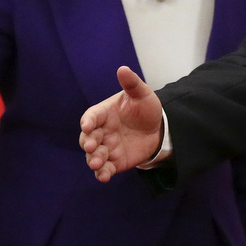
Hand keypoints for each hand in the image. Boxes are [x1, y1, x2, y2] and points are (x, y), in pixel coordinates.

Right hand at [79, 66, 163, 181]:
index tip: (87, 125)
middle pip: (88, 138)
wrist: (158, 129)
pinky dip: (102, 174)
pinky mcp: (114, 162)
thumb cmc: (145, 109)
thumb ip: (132, 84)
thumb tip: (123, 69)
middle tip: (91, 146)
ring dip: (93, 160)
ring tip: (96, 164)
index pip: (91, 116)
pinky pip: (105, 169)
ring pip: (94, 155)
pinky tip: (104, 177)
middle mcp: (101, 131)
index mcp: (104, 113)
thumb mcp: (142, 94)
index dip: (88, 121)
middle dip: (88, 142)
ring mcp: (106, 148)